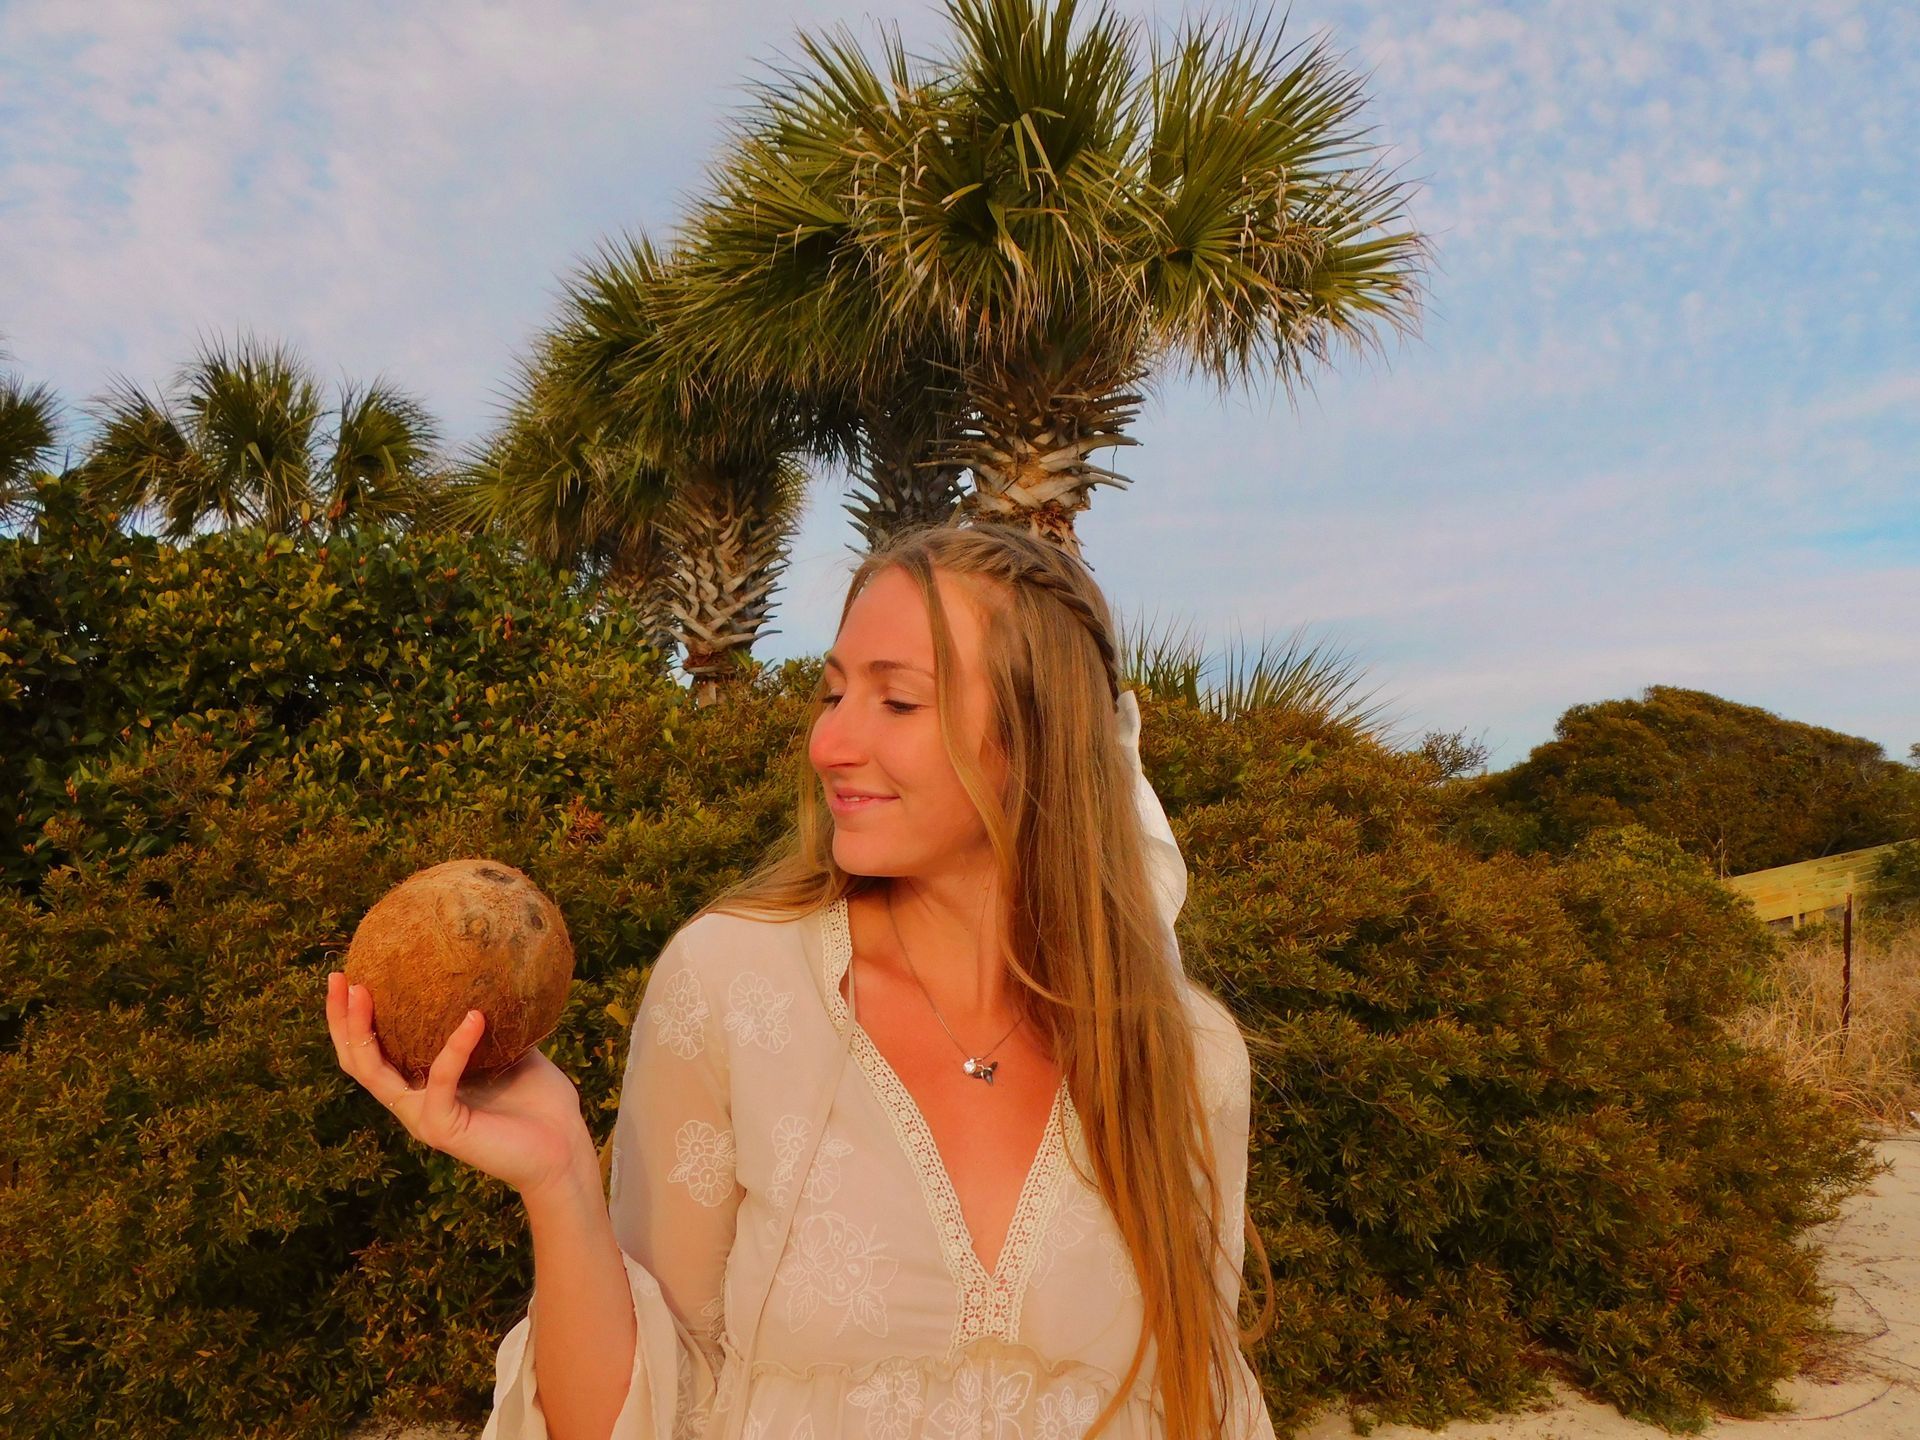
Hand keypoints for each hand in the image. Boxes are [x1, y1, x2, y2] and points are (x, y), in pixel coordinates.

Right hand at [324, 970, 592, 1198]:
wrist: (564, 1148)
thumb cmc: (539, 1102)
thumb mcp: (509, 1048)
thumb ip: (491, 1021)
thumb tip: (490, 972)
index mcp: (422, 1084)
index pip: (372, 1050)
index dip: (351, 1017)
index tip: (347, 972)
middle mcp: (413, 1102)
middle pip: (358, 1061)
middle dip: (341, 1019)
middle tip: (338, 977)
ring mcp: (423, 1117)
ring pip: (375, 1074)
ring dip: (363, 1030)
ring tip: (364, 990)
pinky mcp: (443, 1128)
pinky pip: (440, 1079)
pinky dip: (456, 1046)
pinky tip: (475, 1017)